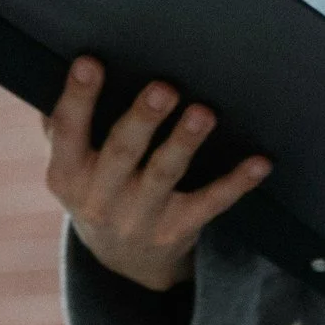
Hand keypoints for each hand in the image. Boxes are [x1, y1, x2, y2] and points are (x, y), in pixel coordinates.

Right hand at [44, 56, 272, 290]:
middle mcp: (100, 198)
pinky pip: (210, 204)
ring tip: (203, 113)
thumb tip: (66, 64)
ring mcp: (140, 217)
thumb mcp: (72, 165)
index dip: (78, 98)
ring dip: (185, 143)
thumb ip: (64, 124)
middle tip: (163, 88)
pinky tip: (259, 163)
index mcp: (67, 173)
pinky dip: (236, 183)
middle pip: (122, 152)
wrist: (121, 261)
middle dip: (142, 120)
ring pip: (165, 175)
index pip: (68, 131)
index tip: (90, 62)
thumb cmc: (99, 186)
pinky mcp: (177, 230)